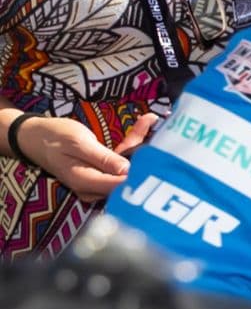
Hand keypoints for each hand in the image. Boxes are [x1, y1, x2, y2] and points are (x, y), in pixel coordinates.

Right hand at [15, 112, 156, 203]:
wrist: (34, 137)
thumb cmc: (54, 137)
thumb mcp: (78, 142)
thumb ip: (102, 157)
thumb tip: (126, 171)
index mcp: (85, 181)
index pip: (121, 186)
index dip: (141, 172)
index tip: (158, 154)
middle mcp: (93, 188)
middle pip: (127, 177)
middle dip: (144, 154)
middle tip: (156, 127)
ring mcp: (97, 183)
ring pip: (126, 169)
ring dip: (139, 145)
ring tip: (149, 120)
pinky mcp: (100, 174)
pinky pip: (119, 163)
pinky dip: (131, 145)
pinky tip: (143, 124)